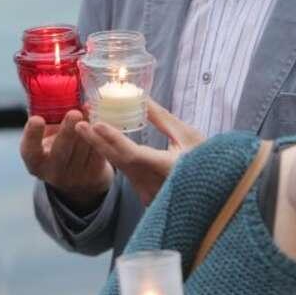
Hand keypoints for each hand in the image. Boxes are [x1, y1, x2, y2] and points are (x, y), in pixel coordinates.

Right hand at [20, 110, 113, 212]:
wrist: (79, 174)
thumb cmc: (59, 145)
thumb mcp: (47, 136)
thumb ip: (49, 118)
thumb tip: (58, 89)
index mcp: (35, 161)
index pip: (30, 150)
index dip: (32, 135)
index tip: (37, 119)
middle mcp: (53, 172)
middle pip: (60, 151)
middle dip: (67, 131)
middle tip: (74, 113)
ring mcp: (74, 177)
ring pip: (83, 149)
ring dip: (88, 127)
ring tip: (89, 110)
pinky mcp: (93, 175)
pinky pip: (99, 152)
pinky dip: (100, 135)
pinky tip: (100, 121)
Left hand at [76, 100, 204, 206]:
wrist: (216, 189)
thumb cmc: (208, 158)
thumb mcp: (186, 134)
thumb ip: (160, 118)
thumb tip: (140, 96)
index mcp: (168, 168)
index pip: (133, 154)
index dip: (113, 139)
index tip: (96, 124)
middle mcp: (155, 185)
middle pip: (120, 162)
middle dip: (98, 141)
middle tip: (80, 123)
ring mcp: (150, 195)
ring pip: (122, 169)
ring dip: (105, 149)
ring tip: (87, 130)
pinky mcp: (147, 198)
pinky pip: (128, 175)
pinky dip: (117, 159)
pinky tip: (105, 145)